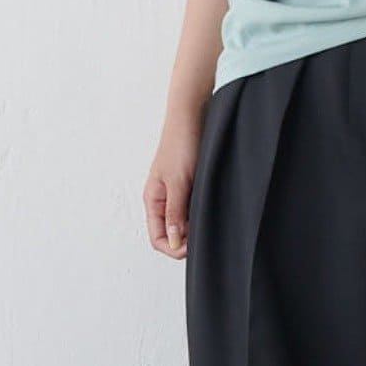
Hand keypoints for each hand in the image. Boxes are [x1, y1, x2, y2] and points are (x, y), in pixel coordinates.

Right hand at [144, 107, 204, 258]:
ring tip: (210, 218)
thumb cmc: (181, 145)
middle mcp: (163, 201)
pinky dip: (200, 214)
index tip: (194, 245)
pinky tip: (212, 208)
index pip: (158, 239)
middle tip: (206, 232)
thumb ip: (175, 213)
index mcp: (153, 201)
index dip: (174, 248)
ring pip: (183, 224)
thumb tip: (173, 242)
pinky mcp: (189, 187)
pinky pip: (192, 210)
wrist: (192, 117)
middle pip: (171, 235)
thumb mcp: (178, 182)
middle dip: (186, 240)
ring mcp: (176, 195)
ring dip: (195, 227)